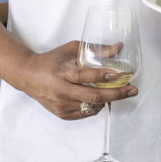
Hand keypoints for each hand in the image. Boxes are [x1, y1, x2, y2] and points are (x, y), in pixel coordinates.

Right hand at [15, 41, 136, 119]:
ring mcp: (61, 104)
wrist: (29, 76)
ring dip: (108, 100)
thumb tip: (119, 48)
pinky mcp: (62, 114)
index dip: (102, 76)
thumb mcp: (72, 49)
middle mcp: (61, 90)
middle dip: (116, 94)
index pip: (84, 76)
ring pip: (92, 106)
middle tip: (132, 90)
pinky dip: (97, 106)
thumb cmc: (52, 60)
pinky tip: (102, 99)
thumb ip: (95, 49)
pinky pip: (86, 113)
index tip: (119, 75)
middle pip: (93, 96)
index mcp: (63, 71)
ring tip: (120, 92)